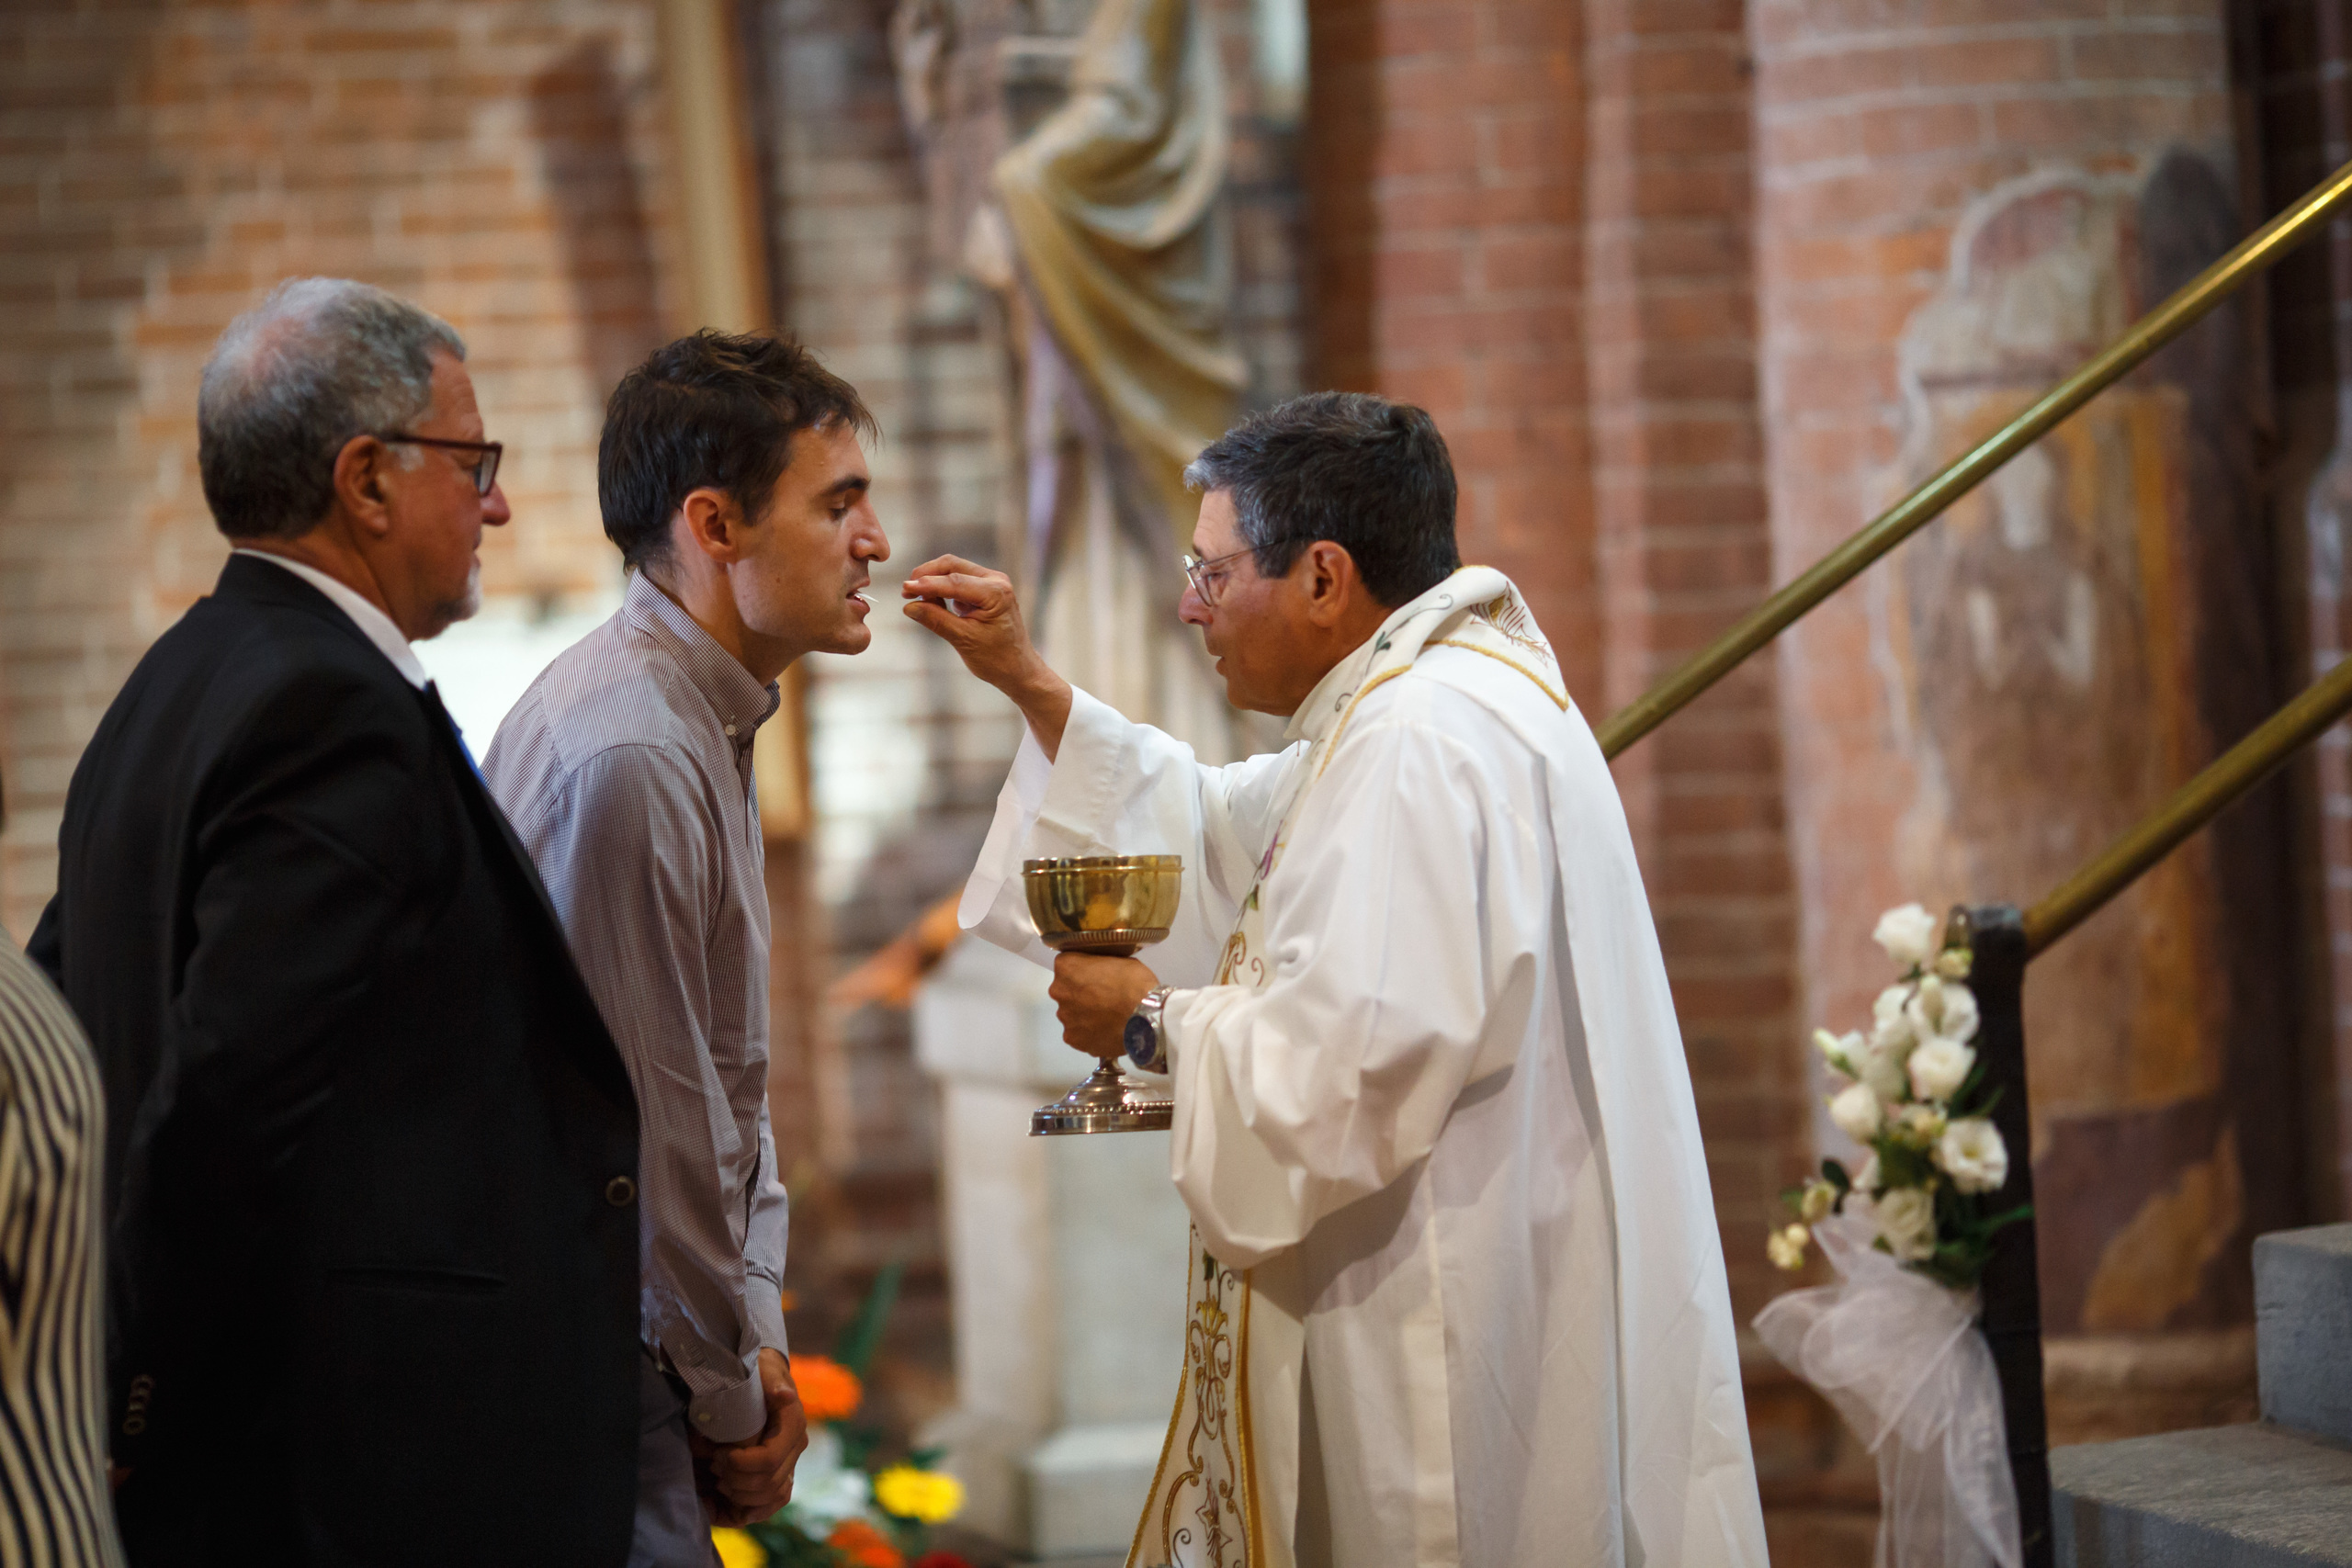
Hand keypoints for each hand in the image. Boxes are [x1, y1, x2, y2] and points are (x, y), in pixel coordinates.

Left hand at [691, 1347, 807, 1526]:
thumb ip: (772, 1381)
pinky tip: (733, 1503)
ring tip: (719, 1478)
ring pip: (771, 1496)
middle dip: (735, 1479)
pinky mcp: (784, 1473)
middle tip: (713, 1465)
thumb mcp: (763, 1370)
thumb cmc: (758, 1373)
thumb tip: (785, 1394)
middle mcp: (797, 1446)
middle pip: (768, 1482)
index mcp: (793, 1424)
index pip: (769, 1459)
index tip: (718, 1454)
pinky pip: (775, 1502)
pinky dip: (754, 1508)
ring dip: (740, 1494)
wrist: (764, 1379)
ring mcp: (792, 1461)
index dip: (740, 1464)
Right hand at [901, 556, 1071, 754]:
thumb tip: (909, 606)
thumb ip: (936, 620)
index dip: (926, 584)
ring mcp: (992, 583)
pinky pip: (959, 580)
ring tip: (917, 599)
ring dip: (933, 581)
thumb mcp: (963, 640)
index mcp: (996, 592)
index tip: (904, 589)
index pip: (954, 581)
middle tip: (906, 591)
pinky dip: (942, 588)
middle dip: (927, 576)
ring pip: (954, 570)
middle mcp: (996, 581)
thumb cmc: (997, 658)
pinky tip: (932, 603)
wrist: (1018, 669)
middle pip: (953, 566)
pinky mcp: (986, 589)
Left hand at [1049, 952, 1157, 1059]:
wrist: (1146, 1017)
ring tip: (1108, 1017)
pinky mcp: (1073, 1039)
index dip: (1083, 971)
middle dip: (1081, 994)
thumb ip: (1100, 964)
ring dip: (1085, 1014)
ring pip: (1072, 1014)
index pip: (1067, 965)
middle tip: (1104, 997)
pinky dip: (1090, 1033)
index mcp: (1067, 967)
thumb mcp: (1119, 959)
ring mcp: (1065, 1018)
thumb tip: (1100, 971)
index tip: (1097, 976)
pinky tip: (1107, 1030)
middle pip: (1066, 991)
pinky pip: (1079, 1034)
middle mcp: (1059, 992)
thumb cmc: (1135, 984)